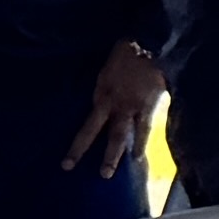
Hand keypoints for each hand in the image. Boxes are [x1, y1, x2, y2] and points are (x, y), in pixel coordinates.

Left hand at [64, 43, 163, 173]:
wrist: (150, 45)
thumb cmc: (127, 53)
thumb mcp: (107, 69)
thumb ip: (105, 87)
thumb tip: (103, 100)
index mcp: (100, 92)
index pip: (87, 121)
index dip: (77, 139)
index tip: (68, 156)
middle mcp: (111, 103)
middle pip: (95, 131)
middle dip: (81, 149)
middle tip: (68, 166)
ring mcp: (130, 108)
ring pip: (119, 135)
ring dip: (112, 155)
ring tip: (106, 172)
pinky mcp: (148, 108)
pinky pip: (144, 129)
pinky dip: (141, 144)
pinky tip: (139, 158)